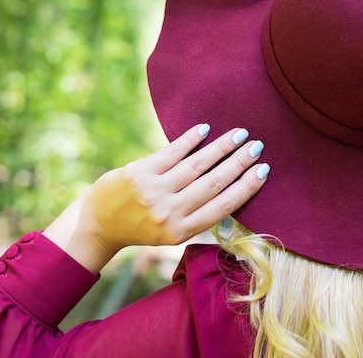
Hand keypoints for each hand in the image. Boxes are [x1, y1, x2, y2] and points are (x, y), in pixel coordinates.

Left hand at [44, 124, 269, 272]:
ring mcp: (153, 192)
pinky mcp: (138, 173)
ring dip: (221, 147)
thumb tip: (232, 187)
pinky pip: (171, 152)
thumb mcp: (171, 232)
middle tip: (258, 146)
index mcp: (182, 231)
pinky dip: (190, 140)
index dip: (246, 188)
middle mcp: (169, 213)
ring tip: (240, 134)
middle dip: (239, 163)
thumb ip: (196, 215)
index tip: (263, 171)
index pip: (223, 206)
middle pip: (213, 183)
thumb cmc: (141, 227)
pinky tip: (205, 129)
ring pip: (196, 165)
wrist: (99, 224)